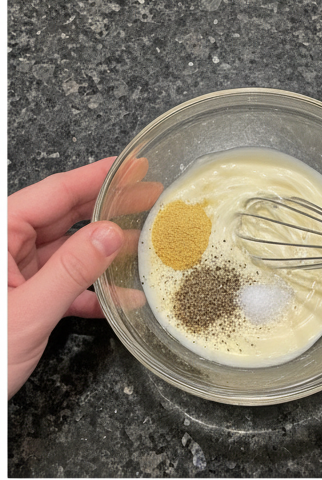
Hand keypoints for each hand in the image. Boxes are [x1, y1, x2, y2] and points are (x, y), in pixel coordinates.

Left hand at [8, 158, 124, 397]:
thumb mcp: (26, 313)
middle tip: (149, 199)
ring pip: (64, 252)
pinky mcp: (18, 302)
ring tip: (142, 245)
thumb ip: (71, 270)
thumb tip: (111, 232)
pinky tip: (118, 297)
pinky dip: (88, 291)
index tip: (131, 166)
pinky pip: (59, 285)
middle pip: (61, 217)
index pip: (53, 193)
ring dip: (102, 254)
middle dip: (106, 210)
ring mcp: (11, 277)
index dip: (96, 177)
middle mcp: (3, 250)